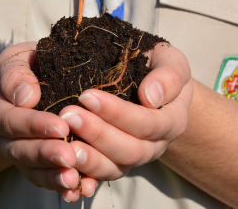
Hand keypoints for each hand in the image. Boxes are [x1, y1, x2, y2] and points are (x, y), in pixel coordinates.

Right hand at [0, 42, 97, 201]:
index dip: (34, 125)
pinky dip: (59, 184)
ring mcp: (17, 152)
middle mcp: (1, 137)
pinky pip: (43, 177)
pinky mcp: (33, 162)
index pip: (10, 121)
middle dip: (45, 154)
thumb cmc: (22, 68)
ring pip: (32, 170)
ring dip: (53, 175)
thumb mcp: (13, 60)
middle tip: (70, 156)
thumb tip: (26, 97)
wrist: (21, 84)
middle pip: (20, 150)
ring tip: (74, 179)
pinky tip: (78, 188)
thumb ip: (16, 74)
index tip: (60, 127)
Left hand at [59, 43, 193, 180]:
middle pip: (130, 150)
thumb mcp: (172, 63)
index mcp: (172, 121)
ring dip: (89, 158)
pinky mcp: (119, 161)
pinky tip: (67, 166)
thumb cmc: (161, 69)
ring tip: (65, 145)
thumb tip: (150, 97)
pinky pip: (103, 174)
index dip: (117, 113)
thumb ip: (168, 77)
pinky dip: (86, 174)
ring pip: (115, 167)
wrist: (157, 86)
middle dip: (97, 134)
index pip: (147, 123)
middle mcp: (156, 144)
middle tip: (68, 116)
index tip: (87, 96)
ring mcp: (137, 156)